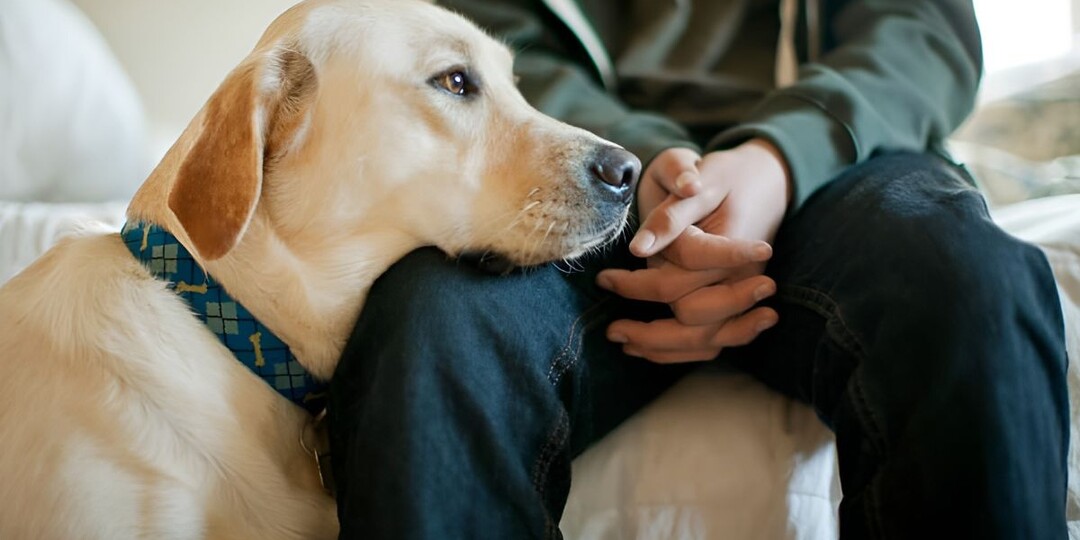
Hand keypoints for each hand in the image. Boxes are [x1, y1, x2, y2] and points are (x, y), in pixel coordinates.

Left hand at [598, 140, 791, 362]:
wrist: (767, 182)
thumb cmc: (727, 177)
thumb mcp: (701, 179)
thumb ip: (670, 215)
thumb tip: (639, 247)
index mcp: (734, 243)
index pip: (683, 273)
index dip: (638, 282)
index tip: (604, 278)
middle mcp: (743, 276)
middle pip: (693, 313)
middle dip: (648, 323)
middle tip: (610, 326)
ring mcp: (745, 295)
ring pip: (705, 339)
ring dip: (661, 346)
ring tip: (621, 340)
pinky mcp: (740, 307)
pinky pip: (714, 343)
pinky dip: (680, 352)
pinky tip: (646, 349)